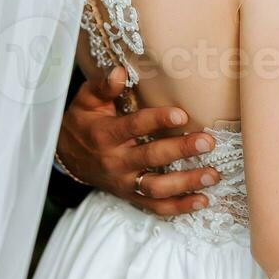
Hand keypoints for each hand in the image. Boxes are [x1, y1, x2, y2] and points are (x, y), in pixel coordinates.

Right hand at [56, 67, 220, 215]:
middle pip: (151, 158)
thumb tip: (119, 72)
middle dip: (181, 150)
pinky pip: (155, 207)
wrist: (66, 156)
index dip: (158, 120)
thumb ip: (104, 86)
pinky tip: (202, 200)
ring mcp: (124, 183)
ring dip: (186, 183)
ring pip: (157, 188)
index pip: (134, 126)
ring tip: (212, 175)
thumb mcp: (86, 100)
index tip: (182, 114)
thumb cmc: (83, 121)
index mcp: (105, 134)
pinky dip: (179, 207)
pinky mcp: (130, 196)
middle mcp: (115, 161)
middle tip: (207, 142)